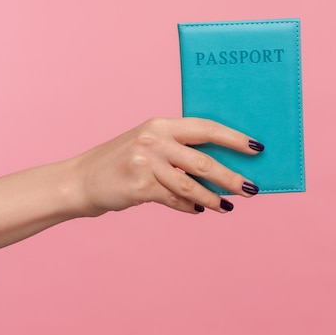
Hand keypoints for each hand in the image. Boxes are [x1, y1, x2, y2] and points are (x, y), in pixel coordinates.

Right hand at [71, 117, 262, 215]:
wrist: (79, 181)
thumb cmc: (120, 163)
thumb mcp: (147, 145)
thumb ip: (178, 150)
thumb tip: (217, 167)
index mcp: (160, 125)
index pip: (206, 128)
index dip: (233, 138)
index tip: (256, 148)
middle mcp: (154, 140)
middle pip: (204, 160)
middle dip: (231, 177)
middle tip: (251, 188)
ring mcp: (146, 163)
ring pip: (191, 185)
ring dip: (213, 198)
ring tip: (228, 206)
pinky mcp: (140, 186)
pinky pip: (174, 200)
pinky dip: (189, 208)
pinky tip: (198, 211)